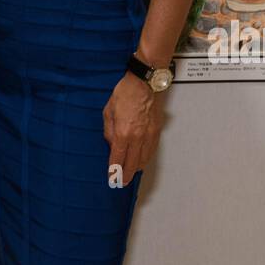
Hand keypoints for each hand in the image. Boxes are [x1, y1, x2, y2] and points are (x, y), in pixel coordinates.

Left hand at [103, 73, 162, 187]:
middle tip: (120, 181)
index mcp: (123, 133)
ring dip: (136, 168)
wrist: (145, 83)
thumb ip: (109, 131)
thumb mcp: (108, 111)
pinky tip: (141, 160)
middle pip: (132, 164)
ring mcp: (149, 136)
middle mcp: (137, 137)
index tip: (112, 178)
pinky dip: (145, 159)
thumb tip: (111, 144)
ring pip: (144, 160)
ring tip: (129, 173)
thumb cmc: (126, 92)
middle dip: (126, 175)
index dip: (114, 171)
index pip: (118, 159)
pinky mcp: (157, 132)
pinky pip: (151, 151)